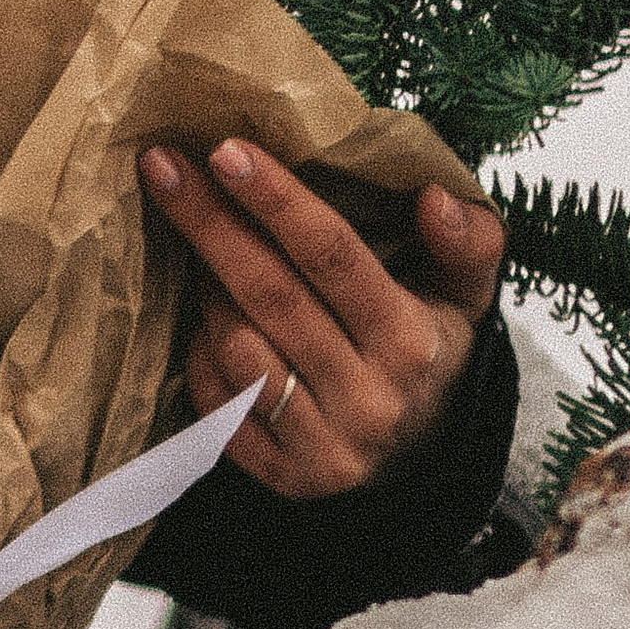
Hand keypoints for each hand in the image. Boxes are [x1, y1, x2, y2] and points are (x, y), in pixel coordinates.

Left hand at [139, 139, 504, 501]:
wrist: (424, 458)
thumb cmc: (430, 348)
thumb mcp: (465, 295)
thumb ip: (468, 242)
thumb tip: (435, 198)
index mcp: (412, 343)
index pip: (332, 256)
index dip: (276, 200)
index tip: (224, 149)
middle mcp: (369, 400)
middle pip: (271, 295)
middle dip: (210, 223)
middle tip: (161, 165)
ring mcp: (324, 446)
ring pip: (237, 350)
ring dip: (204, 290)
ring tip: (194, 248)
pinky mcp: (285, 478)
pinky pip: (217, 405)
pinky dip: (199, 354)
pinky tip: (200, 319)